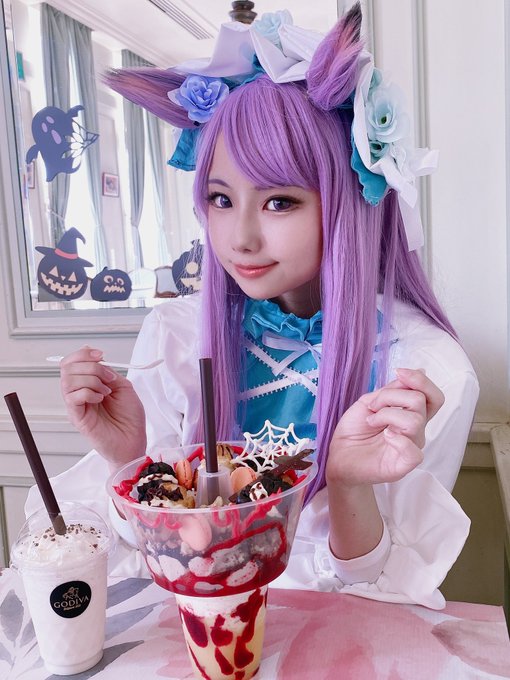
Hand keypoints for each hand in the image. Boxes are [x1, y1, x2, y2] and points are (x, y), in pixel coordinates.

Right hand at [60, 346, 146, 468]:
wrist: (134, 440)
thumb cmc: (129, 417)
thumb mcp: (122, 386)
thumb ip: (108, 372)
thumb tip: (97, 358)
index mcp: (87, 384)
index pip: (72, 362)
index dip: (83, 354)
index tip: (101, 355)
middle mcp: (78, 393)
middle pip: (68, 368)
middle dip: (91, 366)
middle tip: (109, 378)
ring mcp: (76, 405)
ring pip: (68, 380)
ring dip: (91, 380)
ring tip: (106, 392)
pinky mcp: (77, 417)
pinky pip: (72, 397)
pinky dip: (88, 393)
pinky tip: (100, 399)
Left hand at [326, 368, 443, 486]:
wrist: (339, 454)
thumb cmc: (355, 429)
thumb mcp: (371, 401)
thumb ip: (394, 389)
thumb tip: (420, 371)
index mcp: (410, 414)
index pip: (432, 396)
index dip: (420, 380)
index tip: (398, 372)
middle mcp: (415, 430)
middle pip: (421, 401)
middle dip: (390, 396)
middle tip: (372, 406)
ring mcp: (411, 447)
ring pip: (415, 420)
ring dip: (386, 415)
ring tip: (371, 421)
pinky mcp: (404, 465)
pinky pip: (414, 451)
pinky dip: (397, 439)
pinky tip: (384, 436)